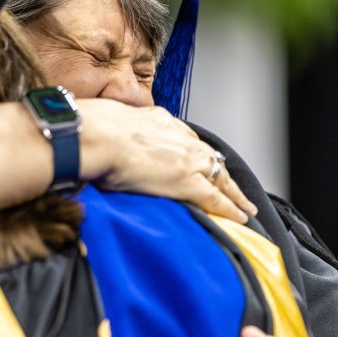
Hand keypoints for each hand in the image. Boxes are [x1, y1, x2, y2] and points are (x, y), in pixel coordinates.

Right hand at [79, 100, 257, 222]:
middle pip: (209, 156)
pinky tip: (240, 217)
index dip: (195, 151)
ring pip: (220, 177)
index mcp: (159, 120)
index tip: (199, 157)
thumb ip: (113, 128)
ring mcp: (186, 160)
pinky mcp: (187, 182)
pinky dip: (230, 208)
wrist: (97, 136)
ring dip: (234, 193)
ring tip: (245, 206)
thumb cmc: (92, 128)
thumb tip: (101, 132)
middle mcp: (178, 137)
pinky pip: (216, 198)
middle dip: (221, 171)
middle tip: (231, 184)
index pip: (185, 138)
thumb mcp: (107, 119)